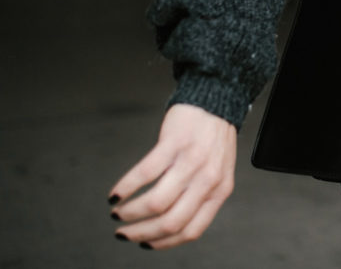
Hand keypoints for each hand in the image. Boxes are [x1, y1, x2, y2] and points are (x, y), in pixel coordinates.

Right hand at [108, 104, 236, 249]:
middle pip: (170, 222)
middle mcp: (208, 179)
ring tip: (118, 212)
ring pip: (156, 203)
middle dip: (141, 233)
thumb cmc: (214, 138)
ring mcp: (191, 161)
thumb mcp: (219, 172)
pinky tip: (116, 193)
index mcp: (219, 191)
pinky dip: (125, 188)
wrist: (216, 100)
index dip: (163, 243)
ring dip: (130, 213)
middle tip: (124, 232)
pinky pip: (145, 174)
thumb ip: (201, 196)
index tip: (144, 243)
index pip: (191, 230)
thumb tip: (169, 225)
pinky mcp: (174, 143)